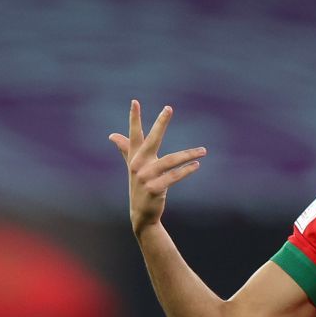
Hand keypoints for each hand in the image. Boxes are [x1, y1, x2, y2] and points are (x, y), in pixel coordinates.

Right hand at [107, 100, 207, 234]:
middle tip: (168, 108)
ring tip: (203, 151)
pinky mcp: (154, 189)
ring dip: (188, 155)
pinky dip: (186, 171)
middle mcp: (138, 165)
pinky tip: (196, 165)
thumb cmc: (139, 187)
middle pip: (151, 140)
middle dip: (160, 123)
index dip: (134, 118)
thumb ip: (125, 149)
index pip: (134, 135)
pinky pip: (174, 177)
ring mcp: (145, 177)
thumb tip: (112, 135)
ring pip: (170, 161)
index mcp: (134, 157)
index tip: (135, 102)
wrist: (141, 214)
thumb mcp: (132, 167)